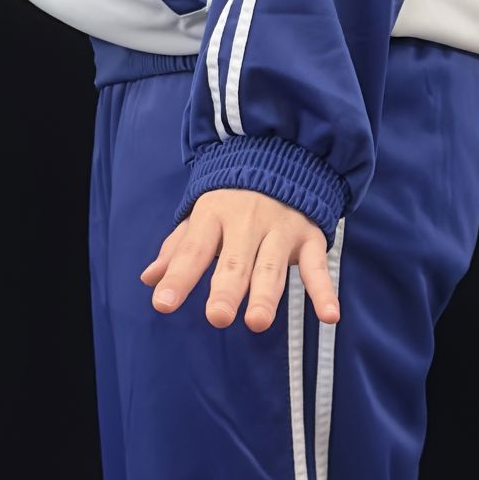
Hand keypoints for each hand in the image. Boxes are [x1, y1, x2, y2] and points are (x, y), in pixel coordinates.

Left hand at [141, 188, 340, 332]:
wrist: (283, 157)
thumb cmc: (232, 200)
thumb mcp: (201, 217)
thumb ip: (177, 249)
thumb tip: (148, 279)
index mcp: (214, 215)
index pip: (193, 250)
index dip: (178, 277)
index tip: (163, 304)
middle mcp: (247, 221)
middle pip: (235, 261)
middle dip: (227, 289)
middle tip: (218, 317)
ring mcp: (281, 229)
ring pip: (273, 266)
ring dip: (267, 295)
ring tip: (258, 322)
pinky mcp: (310, 237)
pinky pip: (319, 266)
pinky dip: (325, 291)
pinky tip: (329, 316)